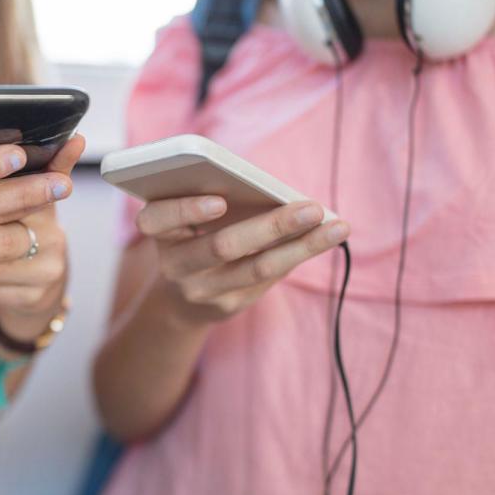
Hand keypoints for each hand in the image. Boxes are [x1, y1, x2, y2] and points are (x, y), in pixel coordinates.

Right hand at [137, 196, 349, 321]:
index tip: (219, 201)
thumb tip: (273, 189)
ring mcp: (201, 290)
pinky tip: (327, 238)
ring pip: (256, 268)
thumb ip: (213, 200)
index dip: (185, 210)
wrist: (181, 299)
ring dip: (302, 246)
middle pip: (222, 246)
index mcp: (159, 232)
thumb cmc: (192, 236)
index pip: (157, 219)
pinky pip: (269, 278)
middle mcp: (174, 265)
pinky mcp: (228, 306)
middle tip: (312, 208)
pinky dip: (299, 253)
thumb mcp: (187, 219)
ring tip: (336, 227)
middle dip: (271, 225)